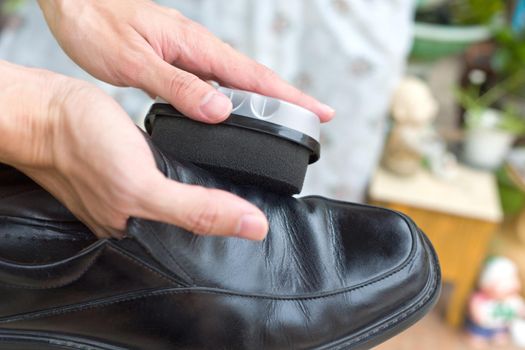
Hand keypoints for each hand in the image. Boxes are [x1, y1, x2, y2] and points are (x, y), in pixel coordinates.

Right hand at [0, 62, 267, 239]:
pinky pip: (170, 176)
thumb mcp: (142, 184)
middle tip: (258, 199)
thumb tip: (250, 226)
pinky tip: (202, 163)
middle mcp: (139, 216)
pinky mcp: (131, 169)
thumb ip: (196, 209)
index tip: (266, 218)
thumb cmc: (79, 145)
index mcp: (140, 230)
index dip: (234, 231)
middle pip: (194, 223)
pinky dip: (189, 171)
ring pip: (184, 198)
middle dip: (227, 213)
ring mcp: (134, 192)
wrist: (44, 110)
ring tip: (241, 184)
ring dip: (211, 192)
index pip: (200, 243)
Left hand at [38, 0, 334, 122]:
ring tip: (284, 123)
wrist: (74, 2)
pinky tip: (234, 114)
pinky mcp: (177, 61)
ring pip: (235, 83)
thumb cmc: (96, 24)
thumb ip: (177, 86)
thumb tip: (219, 110)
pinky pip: (213, 84)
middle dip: (287, 99)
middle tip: (312, 121)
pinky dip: (232, 100)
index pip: (254, 76)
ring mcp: (189, 55)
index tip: (319, 110)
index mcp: (195, 47)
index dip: (289, 96)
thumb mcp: (135, 61)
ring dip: (262, 101)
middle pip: (253, 79)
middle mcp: (198, 50)